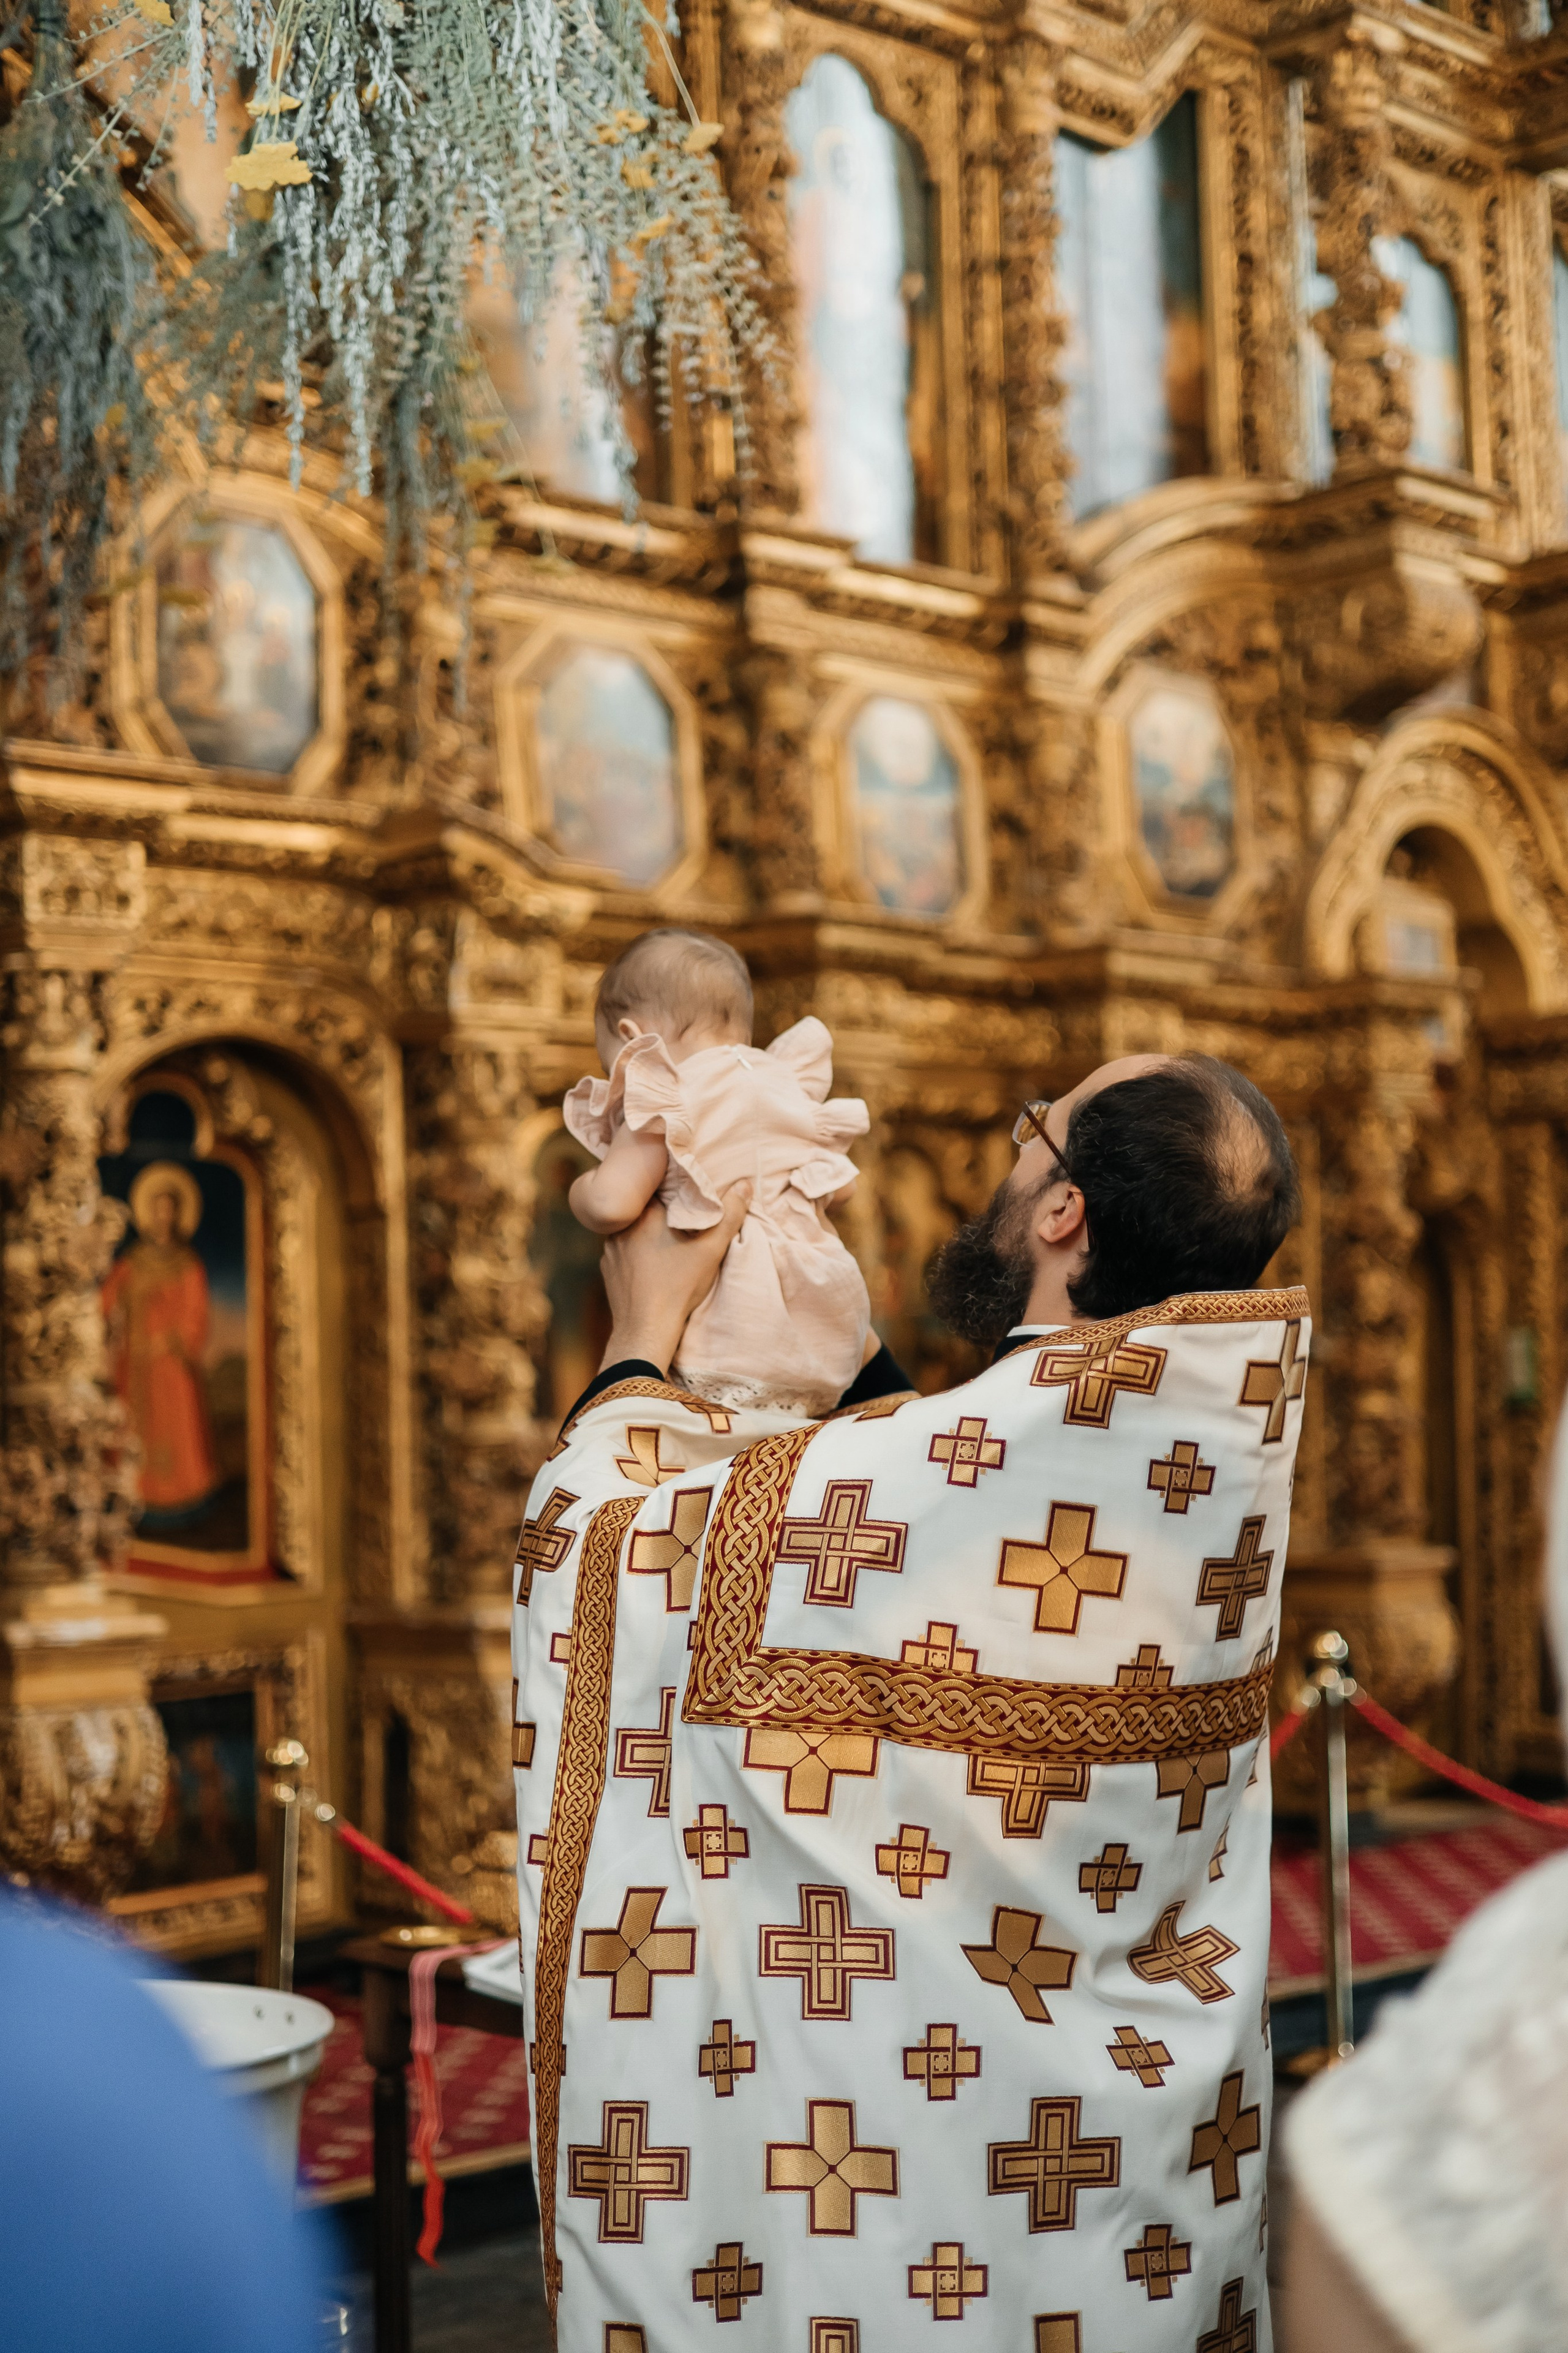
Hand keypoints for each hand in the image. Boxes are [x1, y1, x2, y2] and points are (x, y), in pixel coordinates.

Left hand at [598, 1183, 751, 1373]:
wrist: (646, 1328)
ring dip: (648, 1233)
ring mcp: (610, 1248)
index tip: (690, 1197)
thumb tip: (745, 1184)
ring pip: (633, 1229)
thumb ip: (730, 1214)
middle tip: (682, 1221)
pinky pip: (623, 1250)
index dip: (677, 1189)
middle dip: (664, 1212)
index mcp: (646, 1213)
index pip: (660, 1186)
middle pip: (646, 1208)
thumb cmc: (679, 1287)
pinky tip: (651, 1265)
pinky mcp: (608, 1268)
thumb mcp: (712, 1248)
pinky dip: (636, 1253)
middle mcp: (622, 1225)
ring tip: (667, 1244)